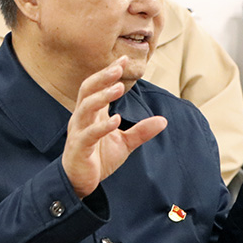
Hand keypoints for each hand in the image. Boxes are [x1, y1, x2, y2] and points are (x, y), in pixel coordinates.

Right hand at [62, 57, 167, 197]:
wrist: (80, 183)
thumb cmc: (98, 158)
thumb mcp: (124, 143)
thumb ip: (141, 131)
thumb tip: (164, 120)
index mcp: (92, 113)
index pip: (97, 86)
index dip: (108, 72)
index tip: (123, 59)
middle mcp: (82, 118)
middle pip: (87, 89)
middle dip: (103, 77)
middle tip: (118, 66)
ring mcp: (79, 131)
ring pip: (85, 107)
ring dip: (101, 96)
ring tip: (119, 88)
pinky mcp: (79, 148)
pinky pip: (88, 134)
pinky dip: (101, 126)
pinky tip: (115, 120)